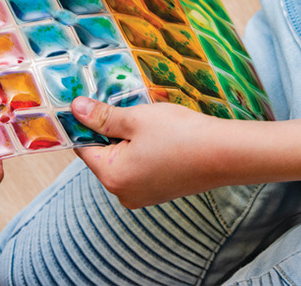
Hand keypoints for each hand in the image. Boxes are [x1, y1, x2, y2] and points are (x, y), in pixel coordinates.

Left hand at [72, 96, 229, 208]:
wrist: (225, 153)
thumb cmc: (181, 135)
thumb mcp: (136, 119)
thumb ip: (103, 116)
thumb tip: (76, 109)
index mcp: (113, 176)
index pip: (84, 147)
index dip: (85, 124)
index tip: (90, 104)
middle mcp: (124, 193)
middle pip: (104, 155)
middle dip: (111, 131)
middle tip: (127, 108)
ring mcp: (143, 196)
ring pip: (123, 160)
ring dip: (129, 139)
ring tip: (148, 121)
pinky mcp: (159, 192)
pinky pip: (140, 168)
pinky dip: (143, 150)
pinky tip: (160, 135)